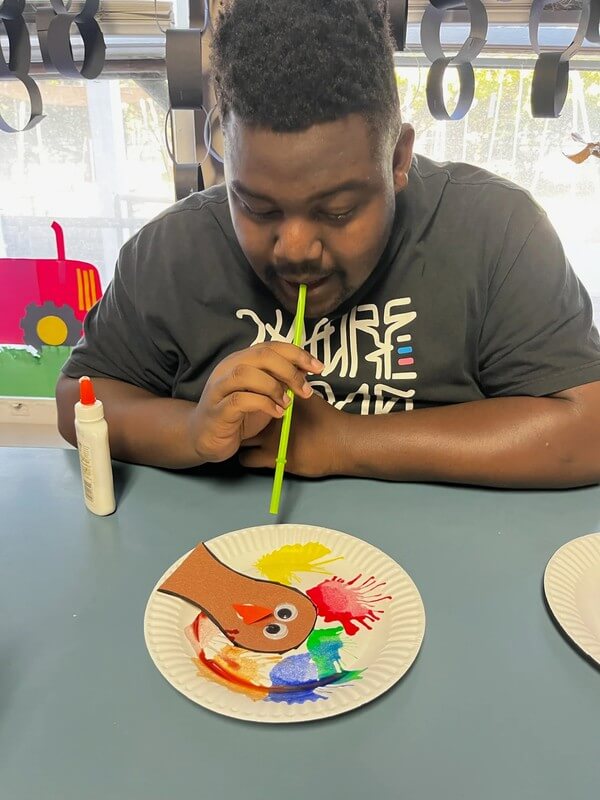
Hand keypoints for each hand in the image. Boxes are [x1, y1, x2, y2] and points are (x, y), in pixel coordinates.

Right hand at [188, 343, 322, 462]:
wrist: (205, 437)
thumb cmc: (237, 415)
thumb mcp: (264, 394)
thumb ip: (280, 380)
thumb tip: (306, 369)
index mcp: (241, 360)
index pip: (271, 346)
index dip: (297, 354)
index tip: (318, 367)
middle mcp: (229, 368)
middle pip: (261, 354)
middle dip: (289, 370)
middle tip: (306, 390)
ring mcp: (220, 388)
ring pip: (247, 373)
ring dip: (274, 387)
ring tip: (287, 404)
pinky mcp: (217, 409)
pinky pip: (239, 399)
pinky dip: (263, 404)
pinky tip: (276, 414)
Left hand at [239, 392, 348, 477]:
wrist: (343, 442)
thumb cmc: (327, 419)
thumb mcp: (307, 397)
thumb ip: (291, 388)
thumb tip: (283, 379)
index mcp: (277, 401)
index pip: (248, 394)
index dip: (244, 398)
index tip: (241, 403)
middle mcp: (269, 419)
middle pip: (241, 416)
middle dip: (240, 418)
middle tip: (240, 421)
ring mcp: (269, 440)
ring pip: (241, 438)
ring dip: (241, 438)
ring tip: (244, 439)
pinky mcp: (273, 459)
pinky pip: (246, 459)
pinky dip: (246, 458)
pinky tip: (253, 456)